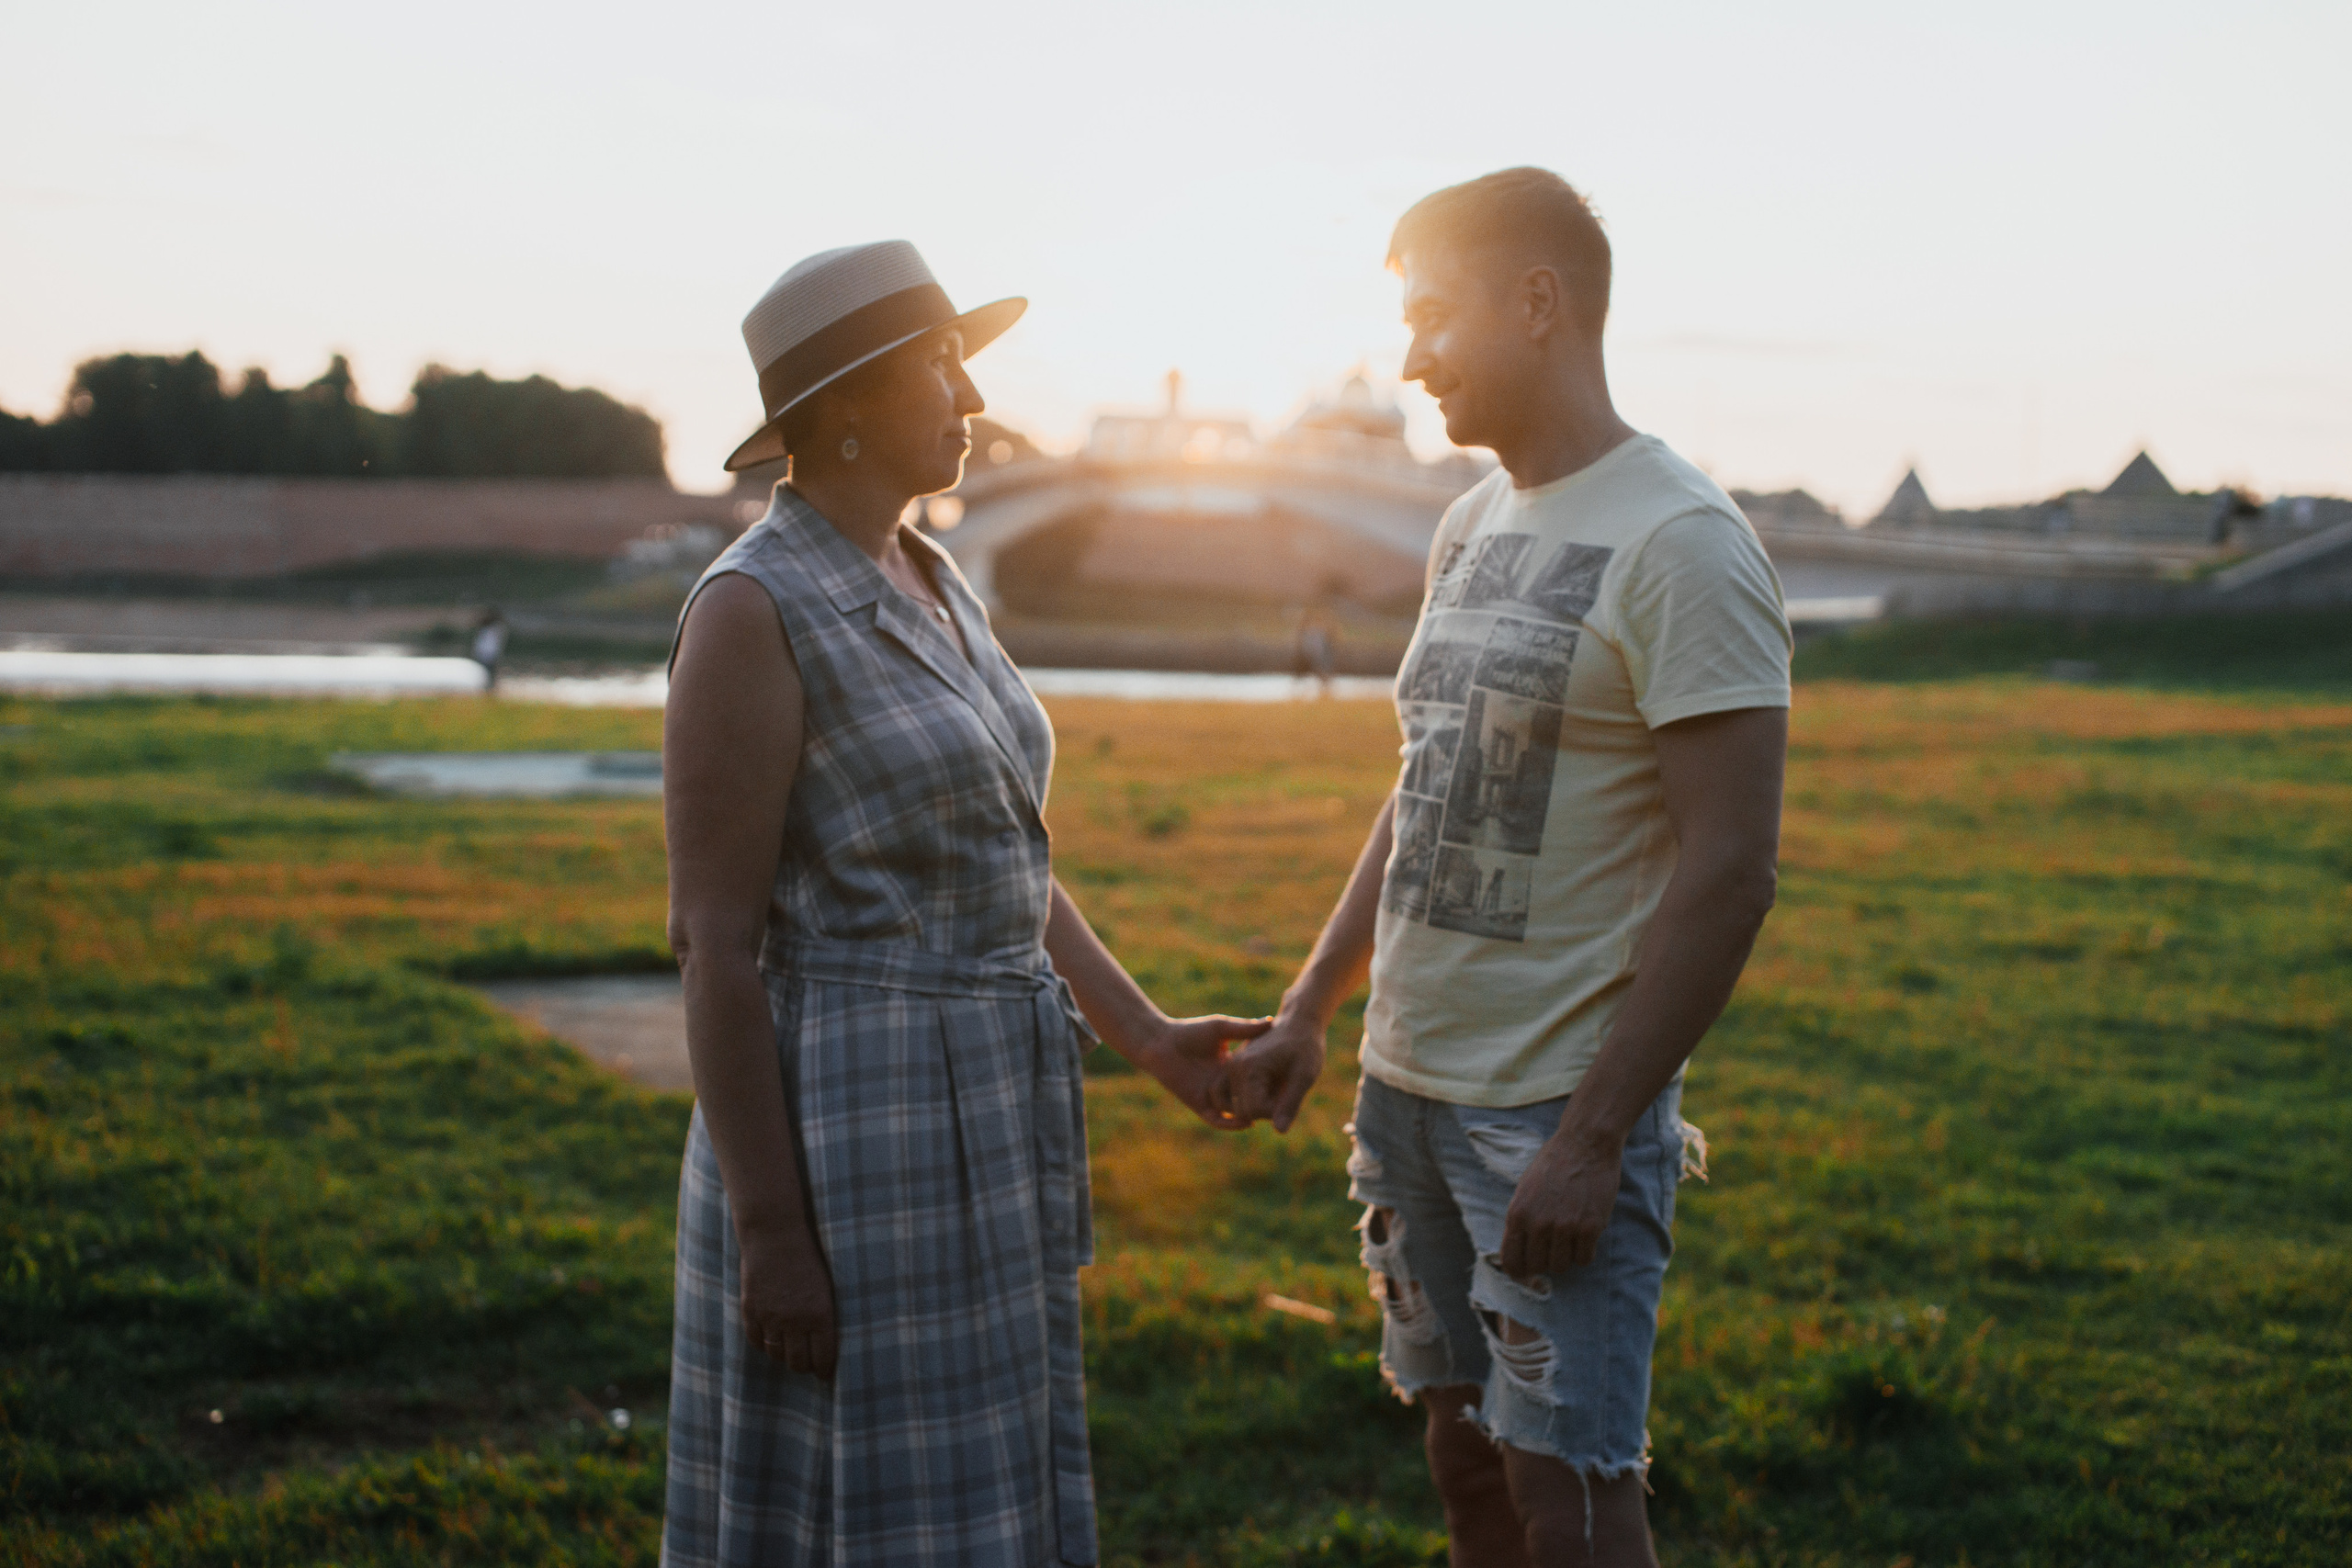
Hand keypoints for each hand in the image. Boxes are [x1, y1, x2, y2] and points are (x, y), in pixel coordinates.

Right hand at [739, 1223, 836, 1377]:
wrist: (776, 1234)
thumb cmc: (808, 1256)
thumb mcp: (826, 1286)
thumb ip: (825, 1315)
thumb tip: (827, 1342)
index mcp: (820, 1314)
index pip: (823, 1357)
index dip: (824, 1370)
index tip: (825, 1375)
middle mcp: (795, 1320)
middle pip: (798, 1362)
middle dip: (805, 1367)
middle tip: (808, 1366)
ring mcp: (770, 1317)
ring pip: (776, 1354)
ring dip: (784, 1356)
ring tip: (789, 1352)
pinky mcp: (751, 1310)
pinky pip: (755, 1341)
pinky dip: (763, 1345)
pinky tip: (770, 1340)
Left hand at [1134, 1013, 1271, 1129]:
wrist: (1161, 1043)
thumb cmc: (1190, 1032)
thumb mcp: (1223, 1028)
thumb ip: (1246, 1029)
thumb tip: (1271, 1022)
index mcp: (1230, 1068)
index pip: (1254, 1080)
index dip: (1269, 1085)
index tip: (1289, 1084)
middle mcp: (1222, 1084)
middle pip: (1247, 1099)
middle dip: (1263, 1106)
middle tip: (1284, 1109)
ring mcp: (1211, 1096)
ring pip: (1234, 1112)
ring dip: (1250, 1117)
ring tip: (1268, 1120)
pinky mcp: (1199, 1104)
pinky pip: (1217, 1120)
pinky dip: (1231, 1124)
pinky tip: (1246, 1123)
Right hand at [1214, 1011, 1326, 1132]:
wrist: (1298, 1023)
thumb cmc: (1306, 1048)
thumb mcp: (1305, 1076)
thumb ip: (1291, 1104)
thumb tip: (1280, 1131)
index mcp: (1249, 1068)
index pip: (1254, 1111)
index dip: (1275, 1111)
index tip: (1291, 1094)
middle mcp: (1234, 1068)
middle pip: (1243, 1111)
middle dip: (1265, 1110)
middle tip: (1285, 1091)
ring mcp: (1231, 1067)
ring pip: (1236, 1106)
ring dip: (1255, 1105)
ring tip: (1276, 1090)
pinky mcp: (1232, 1068)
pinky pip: (1232, 1095)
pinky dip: (1247, 1100)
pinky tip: (1267, 1092)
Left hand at [1499, 1126, 1623, 1278]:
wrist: (1585, 1145)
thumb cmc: (1554, 1164)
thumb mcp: (1524, 1190)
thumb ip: (1520, 1220)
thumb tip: (1518, 1253)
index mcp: (1517, 1214)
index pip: (1511, 1261)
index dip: (1519, 1272)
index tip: (1527, 1273)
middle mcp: (1538, 1224)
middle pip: (1537, 1267)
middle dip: (1544, 1262)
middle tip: (1554, 1248)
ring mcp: (1564, 1227)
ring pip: (1561, 1266)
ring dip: (1566, 1257)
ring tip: (1570, 1237)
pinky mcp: (1590, 1228)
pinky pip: (1584, 1259)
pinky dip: (1585, 1253)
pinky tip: (1585, 1236)